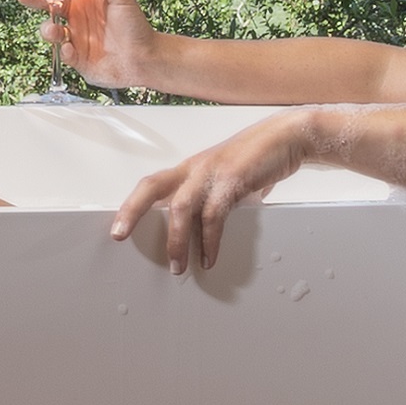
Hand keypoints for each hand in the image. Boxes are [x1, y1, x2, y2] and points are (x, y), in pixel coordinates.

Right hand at [21, 0, 158, 90]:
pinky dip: (64, 52)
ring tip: (53, 30)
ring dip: (48, 29)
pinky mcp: (77, 58)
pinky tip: (70, 49)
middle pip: (47, 5)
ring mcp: (75, 37)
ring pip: (51, 30)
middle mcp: (76, 17)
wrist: (145, 58)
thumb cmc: (136, 27)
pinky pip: (64, 54)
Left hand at [110, 112, 319, 275]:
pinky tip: (209, 257)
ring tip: (177, 267)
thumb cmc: (257, 160)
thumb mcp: (227, 180)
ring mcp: (212, 172)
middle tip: (120, 235)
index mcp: (190, 169)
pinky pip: (214, 215)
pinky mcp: (233, 180)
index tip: (118, 228)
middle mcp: (194, 168)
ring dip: (176, 240)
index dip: (132, 205)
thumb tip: (209, 228)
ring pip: (181, 207)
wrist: (287, 137)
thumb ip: (214, 200)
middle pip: (152, 187)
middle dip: (132, 210)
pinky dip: (210, 240)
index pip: (152, 184)